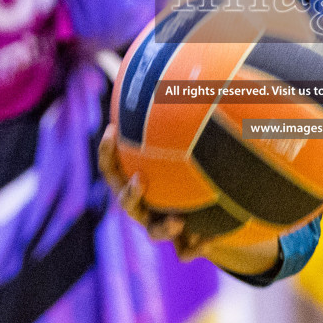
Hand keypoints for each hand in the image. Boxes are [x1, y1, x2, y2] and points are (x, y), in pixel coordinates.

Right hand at [98, 124, 214, 258]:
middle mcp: (144, 206)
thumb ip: (183, 121)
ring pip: (154, 232)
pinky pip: (185, 252)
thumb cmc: (194, 172)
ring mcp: (160, 226)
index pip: (113, 167)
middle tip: (141, 181)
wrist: (213, 217)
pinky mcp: (182, 246)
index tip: (112, 131)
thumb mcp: (189, 148)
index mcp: (137, 181)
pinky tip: (208, 241)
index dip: (108, 152)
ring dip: (163, 227)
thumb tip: (188, 70)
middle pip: (126, 202)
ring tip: (179, 220)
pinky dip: (196, 247)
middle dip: (130, 193)